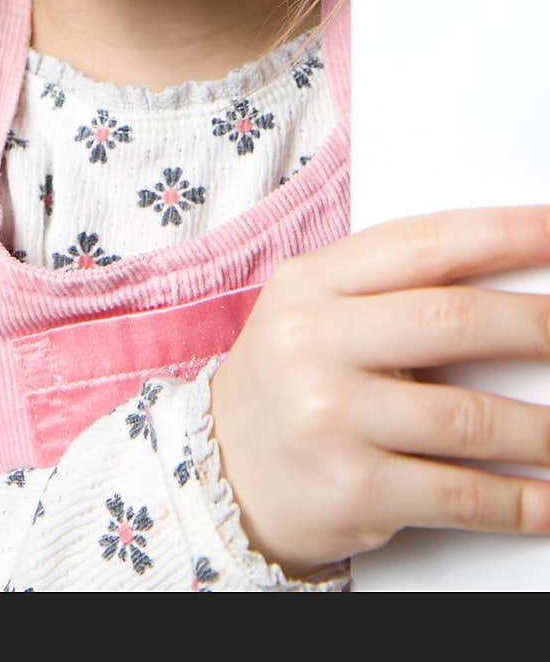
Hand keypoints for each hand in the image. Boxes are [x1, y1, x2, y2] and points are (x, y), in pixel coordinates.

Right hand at [209, 205, 549, 576]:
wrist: (220, 473)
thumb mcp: (313, 311)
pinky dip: (517, 502)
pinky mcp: (352, 490)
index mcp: (310, 284)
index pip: (422, 245)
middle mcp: (314, 344)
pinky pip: (458, 493)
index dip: (502, 236)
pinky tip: (548, 501)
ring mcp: (331, 418)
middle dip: (538, 325)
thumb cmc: (289, 380)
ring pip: (468, 417)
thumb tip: (504, 279)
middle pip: (453, 321)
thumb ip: (387, 288)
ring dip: (541, 428)